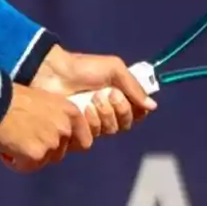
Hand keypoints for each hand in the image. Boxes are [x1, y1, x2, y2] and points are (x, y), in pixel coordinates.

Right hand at [0, 84, 92, 172]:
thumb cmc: (13, 97)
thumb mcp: (44, 101)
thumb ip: (54, 118)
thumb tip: (51, 137)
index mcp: (70, 112)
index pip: (83, 141)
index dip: (66, 145)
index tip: (51, 144)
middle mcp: (65, 128)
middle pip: (59, 153)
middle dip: (42, 151)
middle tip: (24, 142)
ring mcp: (52, 143)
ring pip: (42, 162)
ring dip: (28, 157)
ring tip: (11, 145)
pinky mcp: (36, 155)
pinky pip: (26, 167)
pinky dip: (15, 162)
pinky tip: (4, 151)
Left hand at [31, 46, 156, 134]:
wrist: (54, 73)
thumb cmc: (83, 68)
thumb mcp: (113, 69)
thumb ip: (134, 86)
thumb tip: (152, 106)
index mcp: (118, 97)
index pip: (137, 113)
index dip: (135, 109)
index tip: (126, 97)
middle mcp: (107, 111)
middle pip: (125, 124)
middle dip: (119, 109)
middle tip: (107, 94)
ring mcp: (92, 122)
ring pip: (111, 130)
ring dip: (104, 114)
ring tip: (92, 99)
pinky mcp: (77, 131)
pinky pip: (93, 137)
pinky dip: (90, 123)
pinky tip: (83, 110)